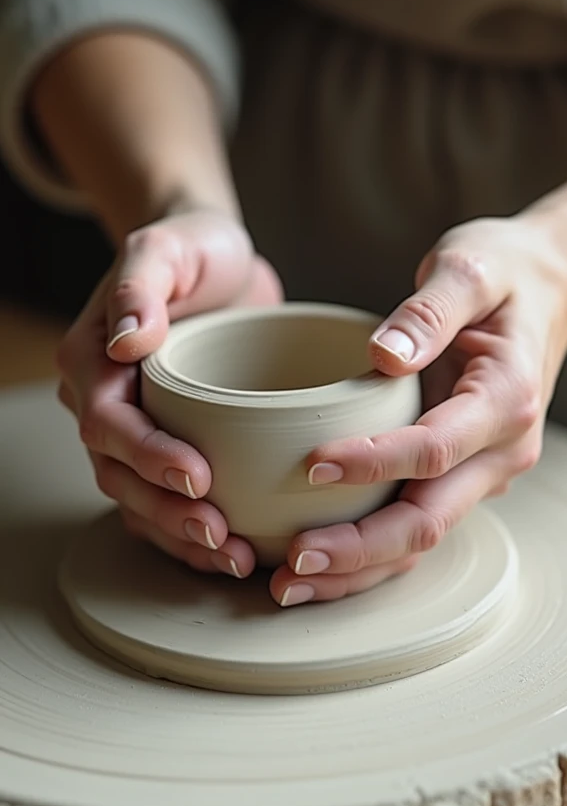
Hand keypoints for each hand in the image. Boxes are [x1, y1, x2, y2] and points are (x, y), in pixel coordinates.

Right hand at [57, 209, 282, 578]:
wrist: (217, 259)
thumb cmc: (192, 248)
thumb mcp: (166, 248)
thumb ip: (140, 286)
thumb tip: (125, 342)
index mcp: (92, 358)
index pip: (109, 422)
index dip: (149, 456)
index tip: (199, 476)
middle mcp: (104, 399)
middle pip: (120, 474)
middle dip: (168, 512)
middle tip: (222, 535)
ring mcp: (136, 426)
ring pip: (140, 499)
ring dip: (182, 536)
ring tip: (234, 557)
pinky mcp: (170, 440)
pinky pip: (166, 498)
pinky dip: (193, 531)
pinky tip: (234, 549)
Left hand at [270, 214, 566, 605]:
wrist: (546, 289)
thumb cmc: (503, 273)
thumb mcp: (469, 268)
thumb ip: (429, 309)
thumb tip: (384, 354)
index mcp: (505, 398)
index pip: (434, 447)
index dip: (372, 463)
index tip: (311, 466)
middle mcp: (500, 449)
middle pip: (428, 519)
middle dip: (359, 548)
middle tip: (292, 561)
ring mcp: (483, 470)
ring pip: (421, 538)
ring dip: (358, 567)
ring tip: (291, 582)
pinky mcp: (460, 474)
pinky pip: (415, 524)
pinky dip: (369, 551)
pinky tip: (322, 563)